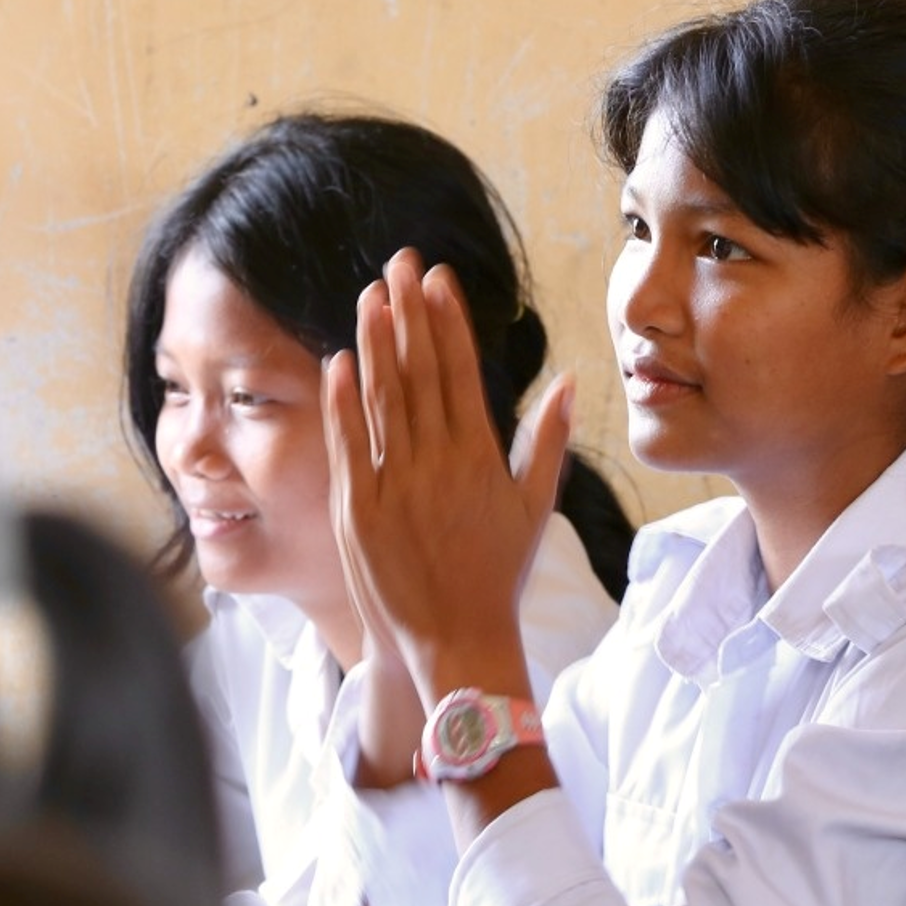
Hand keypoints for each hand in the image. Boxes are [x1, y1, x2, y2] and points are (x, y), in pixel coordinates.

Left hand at [324, 248, 574, 708]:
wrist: (455, 641)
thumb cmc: (496, 576)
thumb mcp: (533, 509)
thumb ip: (545, 442)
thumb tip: (566, 380)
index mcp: (480, 458)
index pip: (461, 372)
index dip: (448, 321)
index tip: (438, 279)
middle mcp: (438, 464)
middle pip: (420, 373)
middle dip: (410, 313)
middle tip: (401, 263)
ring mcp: (396, 486)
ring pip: (382, 400)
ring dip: (375, 343)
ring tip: (370, 296)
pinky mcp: (359, 511)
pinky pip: (348, 446)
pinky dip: (342, 403)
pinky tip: (339, 362)